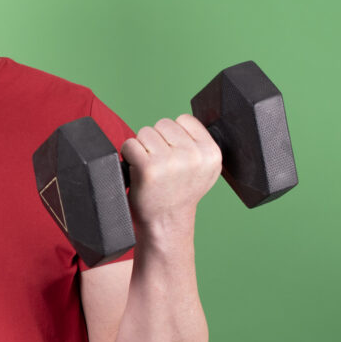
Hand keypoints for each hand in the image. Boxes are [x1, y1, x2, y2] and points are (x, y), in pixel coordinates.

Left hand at [121, 114, 221, 237]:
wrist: (166, 222)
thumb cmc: (180, 193)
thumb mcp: (205, 169)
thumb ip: (200, 144)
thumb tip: (187, 121)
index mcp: (211, 153)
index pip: (185, 119)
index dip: (174, 135)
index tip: (174, 153)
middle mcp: (193, 156)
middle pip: (163, 124)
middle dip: (157, 140)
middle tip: (161, 164)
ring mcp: (170, 161)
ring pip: (145, 132)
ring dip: (142, 148)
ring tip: (151, 169)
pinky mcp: (148, 168)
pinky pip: (130, 144)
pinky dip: (128, 155)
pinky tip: (138, 170)